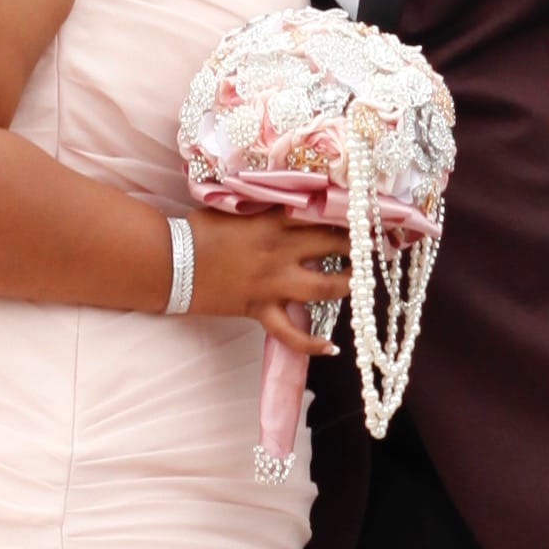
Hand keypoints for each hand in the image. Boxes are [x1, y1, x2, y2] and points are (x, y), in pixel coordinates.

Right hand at [185, 206, 357, 354]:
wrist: (170, 262)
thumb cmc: (197, 229)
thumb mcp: (235, 208)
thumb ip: (265, 205)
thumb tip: (289, 200)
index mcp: (273, 221)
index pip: (323, 215)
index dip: (350, 215)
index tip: (370, 215)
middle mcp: (280, 251)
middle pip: (333, 246)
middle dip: (360, 247)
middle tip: (378, 248)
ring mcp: (272, 283)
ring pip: (324, 287)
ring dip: (348, 285)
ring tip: (360, 284)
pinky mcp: (259, 309)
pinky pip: (291, 334)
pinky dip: (312, 344)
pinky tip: (333, 348)